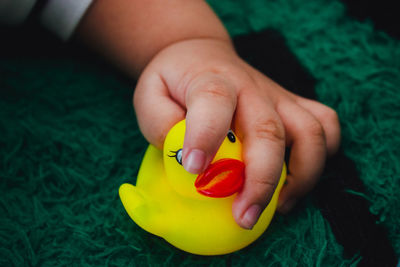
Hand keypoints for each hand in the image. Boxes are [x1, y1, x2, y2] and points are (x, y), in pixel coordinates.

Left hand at [134, 38, 340, 228]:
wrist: (201, 55)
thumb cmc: (174, 81)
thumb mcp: (149, 94)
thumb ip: (159, 123)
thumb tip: (182, 158)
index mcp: (211, 81)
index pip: (213, 102)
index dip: (206, 137)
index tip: (195, 171)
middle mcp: (251, 88)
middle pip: (269, 131)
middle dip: (261, 181)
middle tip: (243, 217)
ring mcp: (277, 96)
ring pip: (310, 132)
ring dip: (301, 176)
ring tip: (277, 206)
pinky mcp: (292, 104)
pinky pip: (325, 126)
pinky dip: (322, 156)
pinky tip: (296, 179)